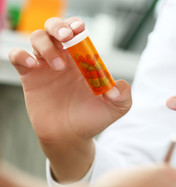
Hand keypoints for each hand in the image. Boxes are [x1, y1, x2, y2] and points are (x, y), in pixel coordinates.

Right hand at [8, 17, 131, 180]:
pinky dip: (21, 55)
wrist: (71, 138)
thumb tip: (118, 87)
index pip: (76, 32)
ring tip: (58, 66)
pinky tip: (32, 65)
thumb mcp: (116, 108)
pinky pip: (17, 56)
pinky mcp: (30, 77)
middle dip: (58, 27)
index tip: (79, 29)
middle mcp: (64, 58)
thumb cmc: (93, 119)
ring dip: (47, 46)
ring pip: (38, 38)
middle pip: (54, 28)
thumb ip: (124, 95)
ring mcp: (45, 66)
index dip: (75, 25)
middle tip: (66, 37)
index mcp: (83, 60)